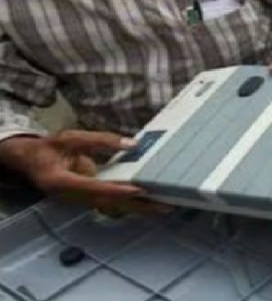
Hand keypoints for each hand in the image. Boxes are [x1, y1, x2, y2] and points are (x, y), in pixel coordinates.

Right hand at [0, 132, 169, 215]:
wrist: (30, 162)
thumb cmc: (48, 148)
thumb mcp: (70, 138)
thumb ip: (100, 140)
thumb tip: (132, 143)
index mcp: (61, 182)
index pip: (93, 188)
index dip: (116, 190)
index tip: (138, 190)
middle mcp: (72, 197)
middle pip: (109, 204)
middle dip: (137, 206)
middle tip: (165, 205)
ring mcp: (80, 200)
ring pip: (112, 207)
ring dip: (138, 208)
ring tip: (165, 206)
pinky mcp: (88, 198)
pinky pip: (112, 203)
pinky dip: (130, 203)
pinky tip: (150, 201)